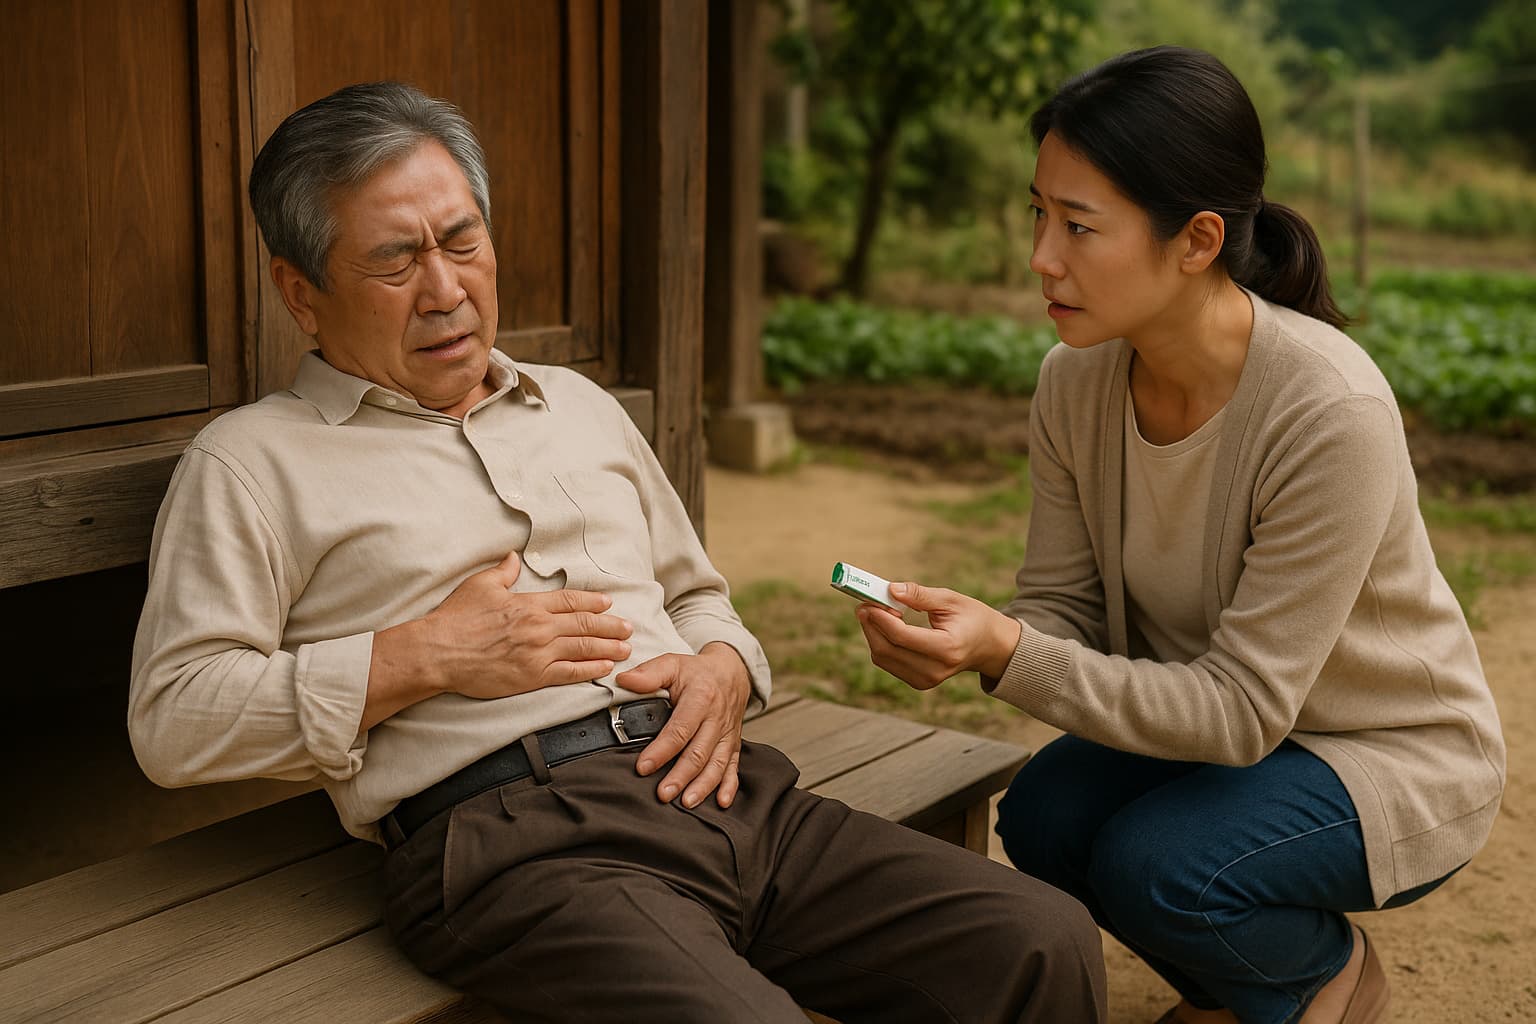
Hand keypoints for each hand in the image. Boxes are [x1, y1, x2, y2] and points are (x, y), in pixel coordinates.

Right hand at [364, 552, 632, 730]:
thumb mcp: (480, 585)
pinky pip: (569, 673)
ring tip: (625, 648)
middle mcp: (539, 627)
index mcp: (528, 603)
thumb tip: (513, 557)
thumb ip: (502, 572)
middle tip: (628, 627)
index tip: (609, 603)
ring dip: (607, 648)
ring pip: (582, 649)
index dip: (592, 602)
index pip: (569, 601)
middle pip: (583, 625)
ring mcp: (538, 653)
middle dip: (610, 626)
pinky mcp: (532, 676)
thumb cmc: (456, 618)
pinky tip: (605, 669)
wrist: (439, 652)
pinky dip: (589, 670)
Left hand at [615, 642, 750, 808]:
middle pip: (698, 752)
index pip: (680, 729)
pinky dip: (729, 786)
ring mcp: (727, 734)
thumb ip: (648, 673)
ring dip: (703, 786)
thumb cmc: (697, 672)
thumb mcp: (673, 664)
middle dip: (680, 776)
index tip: (643, 767)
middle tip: (662, 794)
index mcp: (701, 698)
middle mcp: (716, 719)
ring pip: (716, 764)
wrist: (731, 672)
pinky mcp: (733, 744)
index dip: (661, 750)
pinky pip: (733, 767)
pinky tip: (721, 802)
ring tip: (686, 803)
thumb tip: (623, 682)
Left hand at [856, 581, 1021, 690]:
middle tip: (865, 604)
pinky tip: (887, 626)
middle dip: (871, 625)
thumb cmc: (971, 617)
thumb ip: (920, 595)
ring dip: (873, 633)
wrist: (988, 646)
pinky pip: (888, 662)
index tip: (869, 601)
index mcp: (948, 648)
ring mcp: (927, 680)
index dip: (881, 618)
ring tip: (878, 611)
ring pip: (883, 658)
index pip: (903, 637)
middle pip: (888, 650)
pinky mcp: (919, 682)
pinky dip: (881, 642)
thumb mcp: (951, 599)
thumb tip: (890, 589)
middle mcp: (936, 669)